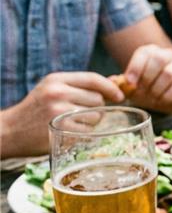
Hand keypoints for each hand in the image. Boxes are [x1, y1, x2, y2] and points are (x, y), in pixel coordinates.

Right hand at [0, 72, 123, 156]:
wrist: (10, 130)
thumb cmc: (37, 110)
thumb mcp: (52, 89)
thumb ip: (79, 86)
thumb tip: (115, 84)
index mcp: (57, 79)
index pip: (93, 79)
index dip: (110, 87)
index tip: (120, 96)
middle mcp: (58, 92)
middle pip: (98, 99)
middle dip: (97, 108)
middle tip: (81, 114)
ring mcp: (59, 110)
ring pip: (96, 115)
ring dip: (92, 121)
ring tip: (73, 122)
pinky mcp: (61, 128)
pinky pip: (89, 130)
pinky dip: (85, 133)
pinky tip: (71, 131)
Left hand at [123, 45, 171, 113]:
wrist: (167, 96)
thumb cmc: (147, 86)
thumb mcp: (132, 84)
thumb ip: (121, 82)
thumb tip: (111, 81)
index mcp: (150, 52)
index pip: (144, 53)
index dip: (136, 67)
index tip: (130, 82)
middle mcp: (167, 55)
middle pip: (158, 60)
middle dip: (147, 78)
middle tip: (142, 91)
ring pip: (169, 73)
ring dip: (157, 88)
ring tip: (151, 97)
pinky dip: (168, 95)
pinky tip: (162, 100)